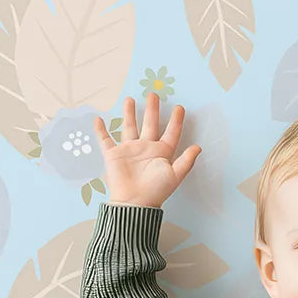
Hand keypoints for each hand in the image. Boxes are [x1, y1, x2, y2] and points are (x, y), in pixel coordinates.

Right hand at [94, 91, 200, 206]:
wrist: (134, 202)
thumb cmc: (155, 191)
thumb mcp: (175, 175)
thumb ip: (186, 161)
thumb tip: (198, 147)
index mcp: (161, 152)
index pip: (171, 133)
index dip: (176, 121)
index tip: (180, 108)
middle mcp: (146, 148)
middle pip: (150, 124)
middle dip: (152, 110)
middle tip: (154, 94)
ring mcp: (129, 150)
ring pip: (129, 127)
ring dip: (129, 114)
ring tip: (129, 99)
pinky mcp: (114, 155)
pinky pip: (105, 140)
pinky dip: (101, 130)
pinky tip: (98, 120)